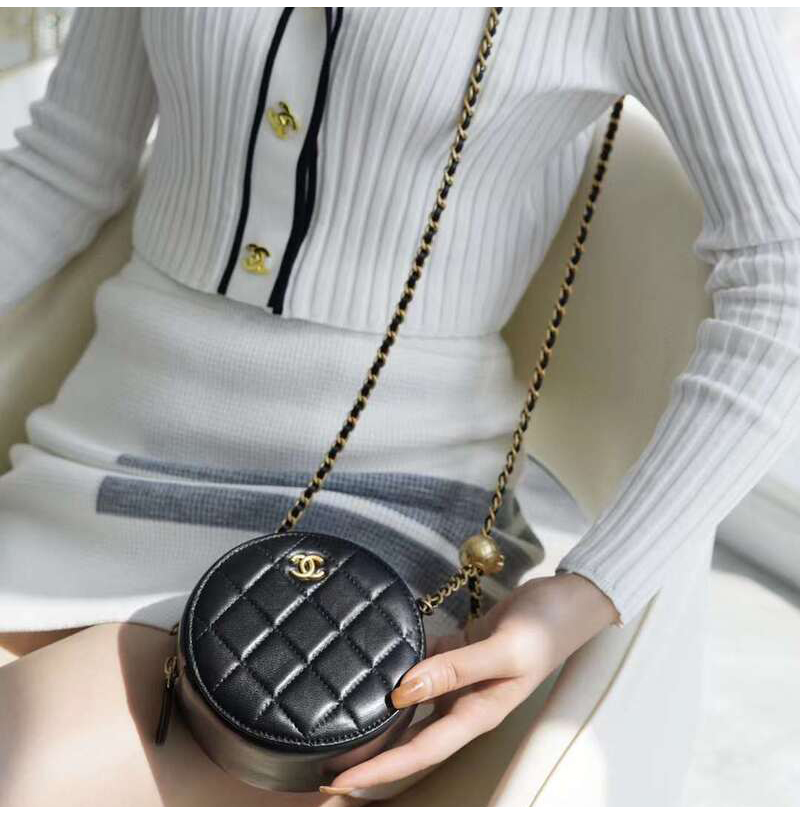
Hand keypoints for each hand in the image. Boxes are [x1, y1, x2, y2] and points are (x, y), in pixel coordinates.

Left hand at [321, 573, 618, 795]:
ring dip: (380, 716)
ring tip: (340, 720)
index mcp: (477, 713)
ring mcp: (460, 678)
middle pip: (409, 738)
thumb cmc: (546, 629)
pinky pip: (420, 663)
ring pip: (410, 705)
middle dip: (371, 756)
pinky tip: (374, 664)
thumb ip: (455, 670)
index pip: (420, 751)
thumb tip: (403, 691)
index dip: (381, 770)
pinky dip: (397, 667)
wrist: (567, 600)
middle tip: (326, 763)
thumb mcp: (505, 652)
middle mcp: (464, 702)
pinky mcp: (458, 651)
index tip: (341, 782)